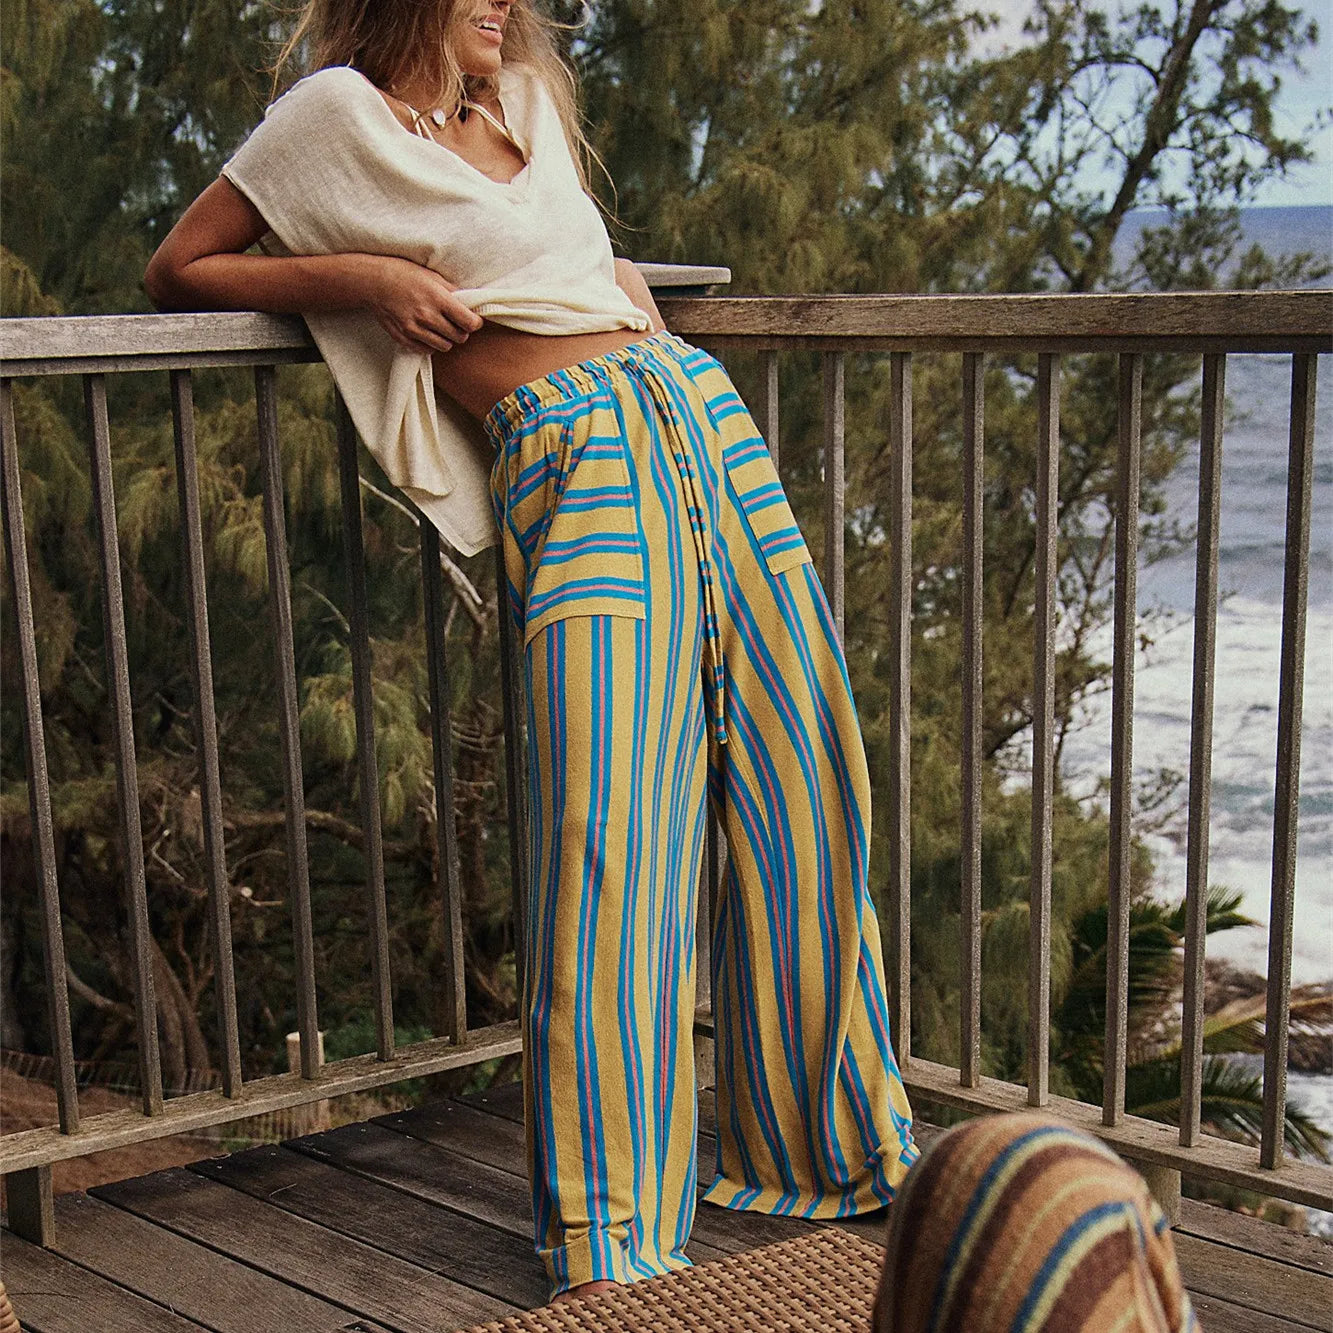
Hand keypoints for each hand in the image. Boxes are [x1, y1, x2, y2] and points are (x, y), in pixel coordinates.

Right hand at [367, 256, 483, 352]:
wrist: (374, 281)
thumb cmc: (404, 274)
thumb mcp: (433, 276)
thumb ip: (453, 292)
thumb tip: (470, 304)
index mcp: (438, 299)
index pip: (469, 322)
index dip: (475, 322)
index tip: (473, 319)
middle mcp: (427, 316)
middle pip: (459, 337)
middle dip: (462, 331)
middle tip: (456, 323)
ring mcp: (414, 329)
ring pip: (445, 346)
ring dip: (447, 339)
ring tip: (441, 327)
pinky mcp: (404, 338)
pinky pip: (427, 350)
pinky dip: (431, 344)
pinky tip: (428, 332)